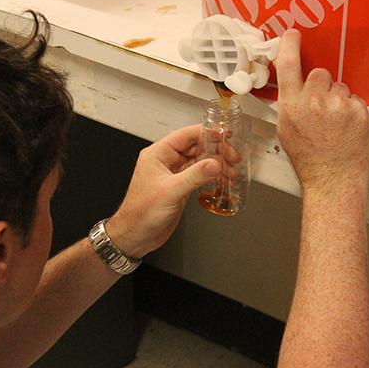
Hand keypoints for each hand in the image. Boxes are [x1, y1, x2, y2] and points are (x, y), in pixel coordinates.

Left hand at [106, 125, 221, 258]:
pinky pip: (199, 176)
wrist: (136, 235)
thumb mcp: (170, 191)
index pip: (186, 136)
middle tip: (232, 157)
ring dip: (216, 165)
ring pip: (200, 162)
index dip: (206, 132)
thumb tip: (213, 164)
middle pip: (196, 147)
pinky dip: (212, 177)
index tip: (224, 133)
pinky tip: (221, 181)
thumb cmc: (140, 212)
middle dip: (216, 151)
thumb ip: (193, 176)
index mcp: (158, 154)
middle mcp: (166, 162)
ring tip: (230, 172)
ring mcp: (174, 175)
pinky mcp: (180, 187)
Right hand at [275, 29, 368, 199]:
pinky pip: (356, 101)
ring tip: (335, 124)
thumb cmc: (309, 160)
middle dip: (322, 85)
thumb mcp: (286, 131)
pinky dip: (353, 111)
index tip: (293, 34)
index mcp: (292, 105)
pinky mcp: (360, 112)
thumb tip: (294, 88)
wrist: (333, 181)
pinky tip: (346, 129)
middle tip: (322, 106)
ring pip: (341, 87)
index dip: (290, 45)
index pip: (288, 64)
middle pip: (321, 73)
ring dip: (338, 100)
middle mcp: (315, 101)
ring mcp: (340, 106)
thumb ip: (290, 104)